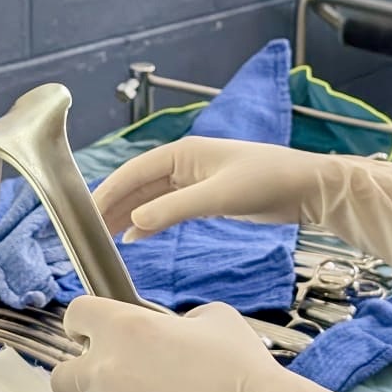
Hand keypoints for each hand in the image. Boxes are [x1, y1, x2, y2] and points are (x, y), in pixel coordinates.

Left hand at [53, 297, 391, 391]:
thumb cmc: (241, 366)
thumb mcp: (213, 319)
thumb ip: (178, 323)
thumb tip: (174, 334)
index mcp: (124, 327)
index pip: (77, 316)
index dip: (82, 326)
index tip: (89, 337)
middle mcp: (105, 370)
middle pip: (60, 378)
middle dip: (78, 386)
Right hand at [95, 137, 391, 287]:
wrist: (306, 187)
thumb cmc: (267, 181)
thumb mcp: (219, 197)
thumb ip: (175, 209)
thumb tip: (135, 222)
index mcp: (182, 153)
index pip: (132, 172)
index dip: (106, 193)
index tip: (84, 217)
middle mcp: (183, 163)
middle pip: (136, 185)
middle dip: (111, 206)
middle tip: (87, 234)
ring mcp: (194, 179)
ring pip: (150, 197)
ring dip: (127, 215)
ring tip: (104, 238)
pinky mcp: (206, 196)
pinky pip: (167, 207)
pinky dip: (149, 220)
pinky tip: (136, 236)